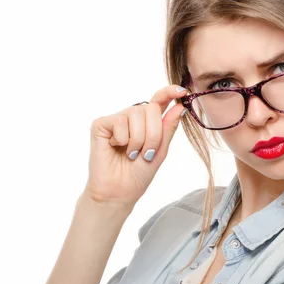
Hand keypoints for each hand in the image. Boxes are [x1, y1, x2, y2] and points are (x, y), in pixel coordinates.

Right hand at [84, 84, 188, 207]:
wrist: (119, 192)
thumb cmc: (138, 174)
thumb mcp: (161, 150)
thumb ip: (168, 128)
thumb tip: (180, 107)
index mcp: (148, 122)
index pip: (159, 100)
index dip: (169, 92)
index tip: (182, 92)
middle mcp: (132, 117)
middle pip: (151, 109)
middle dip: (154, 134)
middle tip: (146, 153)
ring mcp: (116, 119)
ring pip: (136, 114)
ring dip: (138, 139)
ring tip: (131, 154)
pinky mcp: (101, 124)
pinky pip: (120, 122)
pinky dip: (123, 140)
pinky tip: (115, 148)